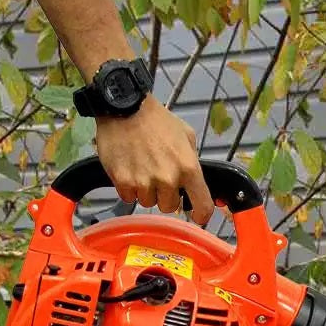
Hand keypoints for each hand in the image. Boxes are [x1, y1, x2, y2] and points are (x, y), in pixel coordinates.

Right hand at [93, 100, 215, 225]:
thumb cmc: (156, 120)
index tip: (198, 217)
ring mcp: (144, 182)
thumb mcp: (186, 136)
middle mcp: (168, 179)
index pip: (203, 205)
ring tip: (142, 169)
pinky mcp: (122, 181)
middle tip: (158, 178)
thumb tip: (195, 181)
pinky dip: (128, 187)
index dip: (202, 215)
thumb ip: (192, 161)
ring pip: (147, 202)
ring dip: (145, 191)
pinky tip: (129, 169)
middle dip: (165, 195)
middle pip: (169, 207)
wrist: (125, 108)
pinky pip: (128, 196)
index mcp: (188, 168)